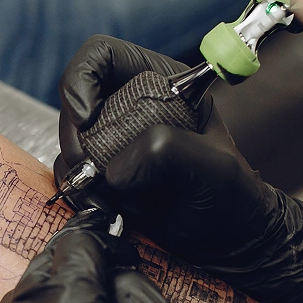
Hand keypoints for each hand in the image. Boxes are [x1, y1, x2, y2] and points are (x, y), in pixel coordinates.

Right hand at [57, 35, 302, 302]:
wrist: (227, 246)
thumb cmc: (232, 200)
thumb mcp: (212, 168)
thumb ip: (166, 151)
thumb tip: (116, 169)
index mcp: (161, 83)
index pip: (101, 56)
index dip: (82, 80)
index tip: (87, 120)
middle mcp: (131, 107)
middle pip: (76, 103)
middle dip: (77, 139)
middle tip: (92, 172)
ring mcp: (113, 143)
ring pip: (70, 143)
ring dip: (82, 173)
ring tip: (116, 199)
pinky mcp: (102, 175)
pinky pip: (72, 176)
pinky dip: (83, 194)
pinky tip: (113, 208)